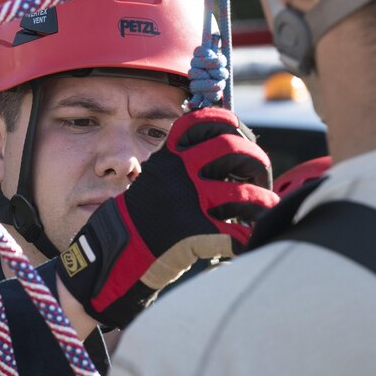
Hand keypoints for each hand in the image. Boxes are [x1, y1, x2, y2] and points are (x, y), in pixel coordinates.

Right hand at [56, 108, 277, 327]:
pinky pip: (236, 234)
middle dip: (257, 162)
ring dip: (262, 202)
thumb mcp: (153, 180)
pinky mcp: (196, 234)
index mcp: (169, 157)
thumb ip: (180, 166)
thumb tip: (217, 157)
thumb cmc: (135, 220)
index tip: (239, 135)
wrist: (112, 254)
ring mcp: (190, 202)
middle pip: (234, 149)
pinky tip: (246, 241)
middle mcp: (181, 173)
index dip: (229, 124)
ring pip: (244, 193)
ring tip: (264, 210)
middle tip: (258, 178)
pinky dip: (247, 238)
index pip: (204, 121)